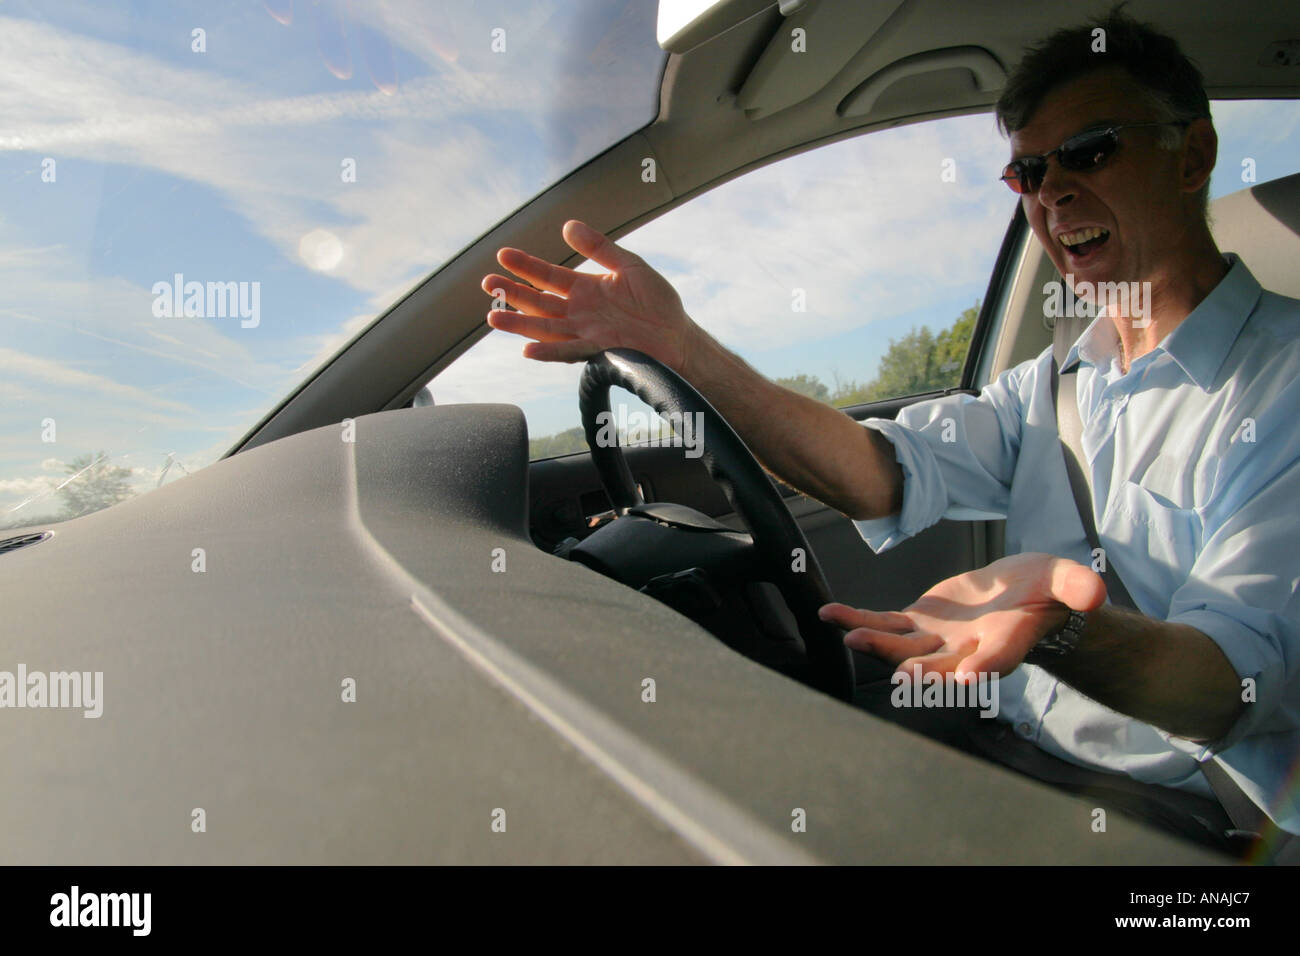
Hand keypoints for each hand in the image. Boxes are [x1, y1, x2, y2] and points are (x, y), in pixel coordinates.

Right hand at [482, 219, 696, 370]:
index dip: (526, 266)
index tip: (503, 255)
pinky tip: (528, 350)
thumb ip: (599, 247)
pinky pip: (568, 351)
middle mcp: (579, 312)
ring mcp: (585, 332)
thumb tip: (568, 225)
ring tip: (493, 316)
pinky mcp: (597, 350)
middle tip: (488, 283)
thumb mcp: (628, 265)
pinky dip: (548, 352)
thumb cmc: (656, 302)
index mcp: (584, 289)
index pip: (548, 275)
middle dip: (512, 293)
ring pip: (544, 328)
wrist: (678, 334)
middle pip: (538, 302)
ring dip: (519, 323)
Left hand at [818, 553, 1106, 680]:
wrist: (1021, 595)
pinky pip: (882, 625)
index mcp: (1004, 644)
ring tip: (848, 631)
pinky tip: (830, 614)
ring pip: (902, 648)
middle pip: (939, 664)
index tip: (971, 676)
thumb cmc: (1047, 591)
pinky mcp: (915, 624)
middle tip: (896, 666)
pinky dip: (857, 620)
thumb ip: (1076, 587)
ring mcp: (936, 641)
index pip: (995, 660)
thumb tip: (1094, 593)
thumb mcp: (1066, 582)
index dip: (984, 667)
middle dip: (915, 665)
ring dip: (874, 643)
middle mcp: (965, 652)